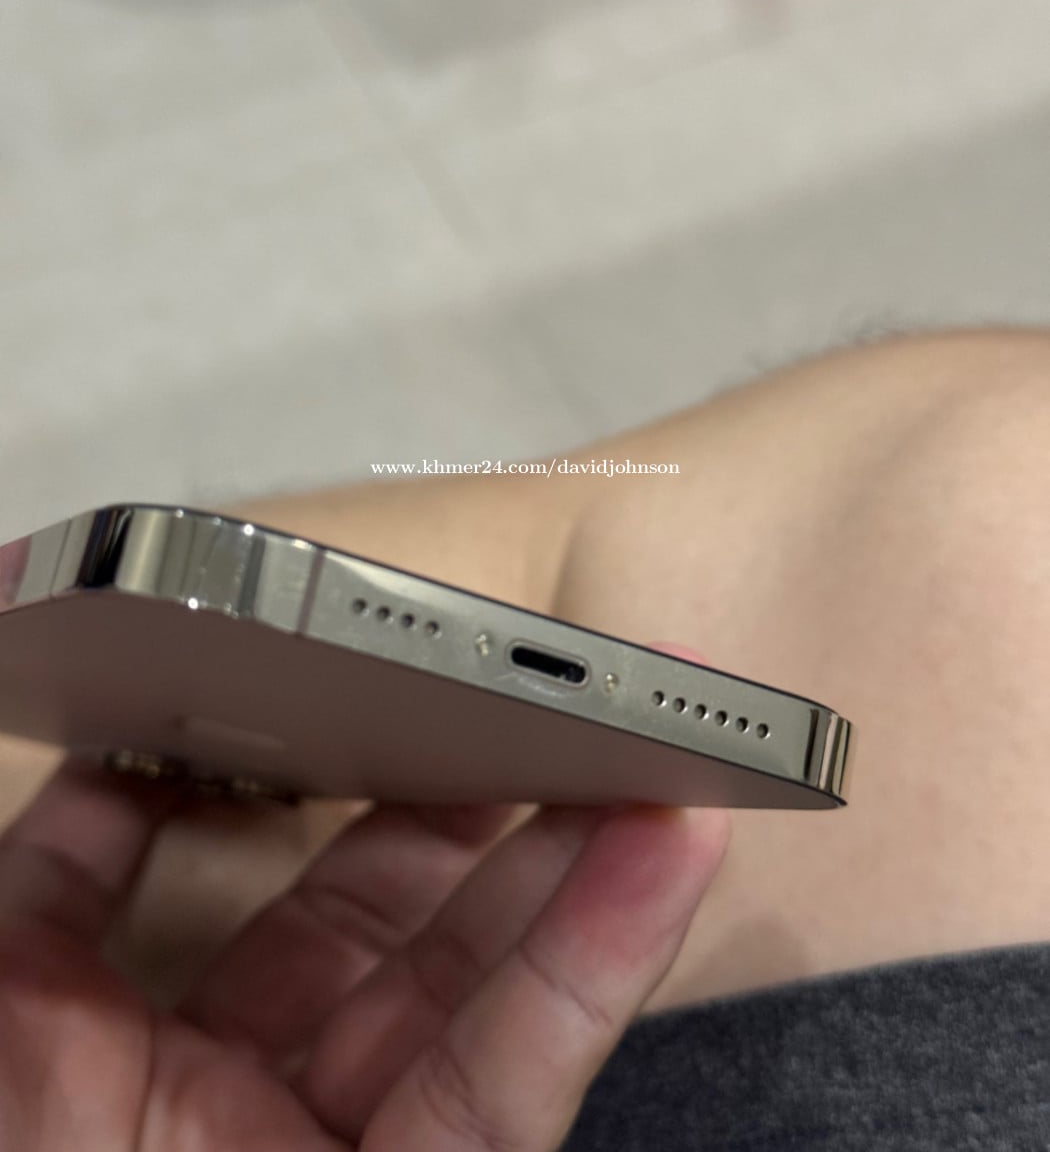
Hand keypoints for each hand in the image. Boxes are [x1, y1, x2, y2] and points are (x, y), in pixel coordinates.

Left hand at [0, 657, 729, 1150]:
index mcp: (109, 1053)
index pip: (228, 890)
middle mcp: (229, 1106)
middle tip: (545, 704)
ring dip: (573, 865)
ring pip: (476, 995)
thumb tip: (122, 757)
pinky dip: (598, 967)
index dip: (312, 788)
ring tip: (643, 755)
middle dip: (475, 805)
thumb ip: (55, 882)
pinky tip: (663, 858)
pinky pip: (517, 1090)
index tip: (362, 692)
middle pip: (384, 926)